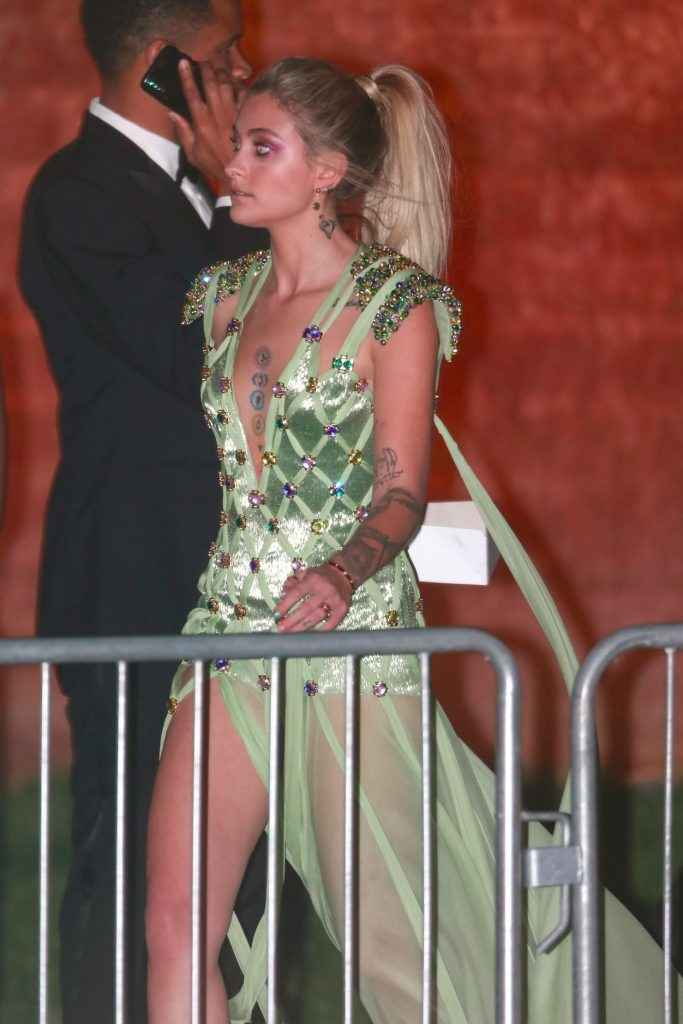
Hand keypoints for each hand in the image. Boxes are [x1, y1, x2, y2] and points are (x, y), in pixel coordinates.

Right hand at [169, 59, 236, 185]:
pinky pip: (243, 95)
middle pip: (211, 84)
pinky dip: (238, 85)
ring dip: (221, 73)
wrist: (239, 175)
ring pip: (227, 85)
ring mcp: (233, 115)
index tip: (183, 62)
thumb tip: (172, 113)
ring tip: (217, 68)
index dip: (187, 76)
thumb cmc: (214, 165)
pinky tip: (234, 82)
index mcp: (202, 123)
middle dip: (206, 68)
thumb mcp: (192, 154)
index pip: (192, 94)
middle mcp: (217, 116)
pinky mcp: (245, 117)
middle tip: (203, 61)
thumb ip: (183, 132)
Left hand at [275, 564, 352, 632]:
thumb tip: (282, 595)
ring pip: (317, 617)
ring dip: (303, 627)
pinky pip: (331, 623)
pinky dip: (320, 630)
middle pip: (306, 608)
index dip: (284, 605)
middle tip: (280, 629)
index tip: (276, 615)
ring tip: (291, 634)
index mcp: (313, 579)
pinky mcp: (343, 609)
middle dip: (292, 620)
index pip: (296, 593)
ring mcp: (335, 600)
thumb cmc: (320, 576)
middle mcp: (324, 589)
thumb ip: (291, 582)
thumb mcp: (305, 573)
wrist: (343, 574)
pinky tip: (310, 635)